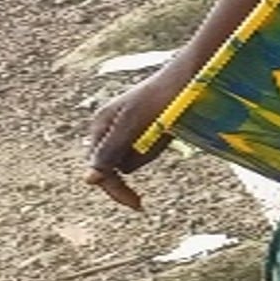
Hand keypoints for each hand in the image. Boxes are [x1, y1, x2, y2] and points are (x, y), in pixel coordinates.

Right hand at [82, 61, 196, 210]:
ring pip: (132, 160)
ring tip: (163, 131)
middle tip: (150, 172)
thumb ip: (111, 150)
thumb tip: (89, 179)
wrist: (190, 75)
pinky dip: (156, 147)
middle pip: (113, 167)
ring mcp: (127, 129)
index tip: (138, 205)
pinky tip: (167, 131)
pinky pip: (147, 150)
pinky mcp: (145, 130)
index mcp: (101, 126)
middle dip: (134, 166)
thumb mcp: (134, 125)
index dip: (115, 188)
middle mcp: (110, 128)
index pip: (99, 169)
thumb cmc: (161, 97)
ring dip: (148, 154)